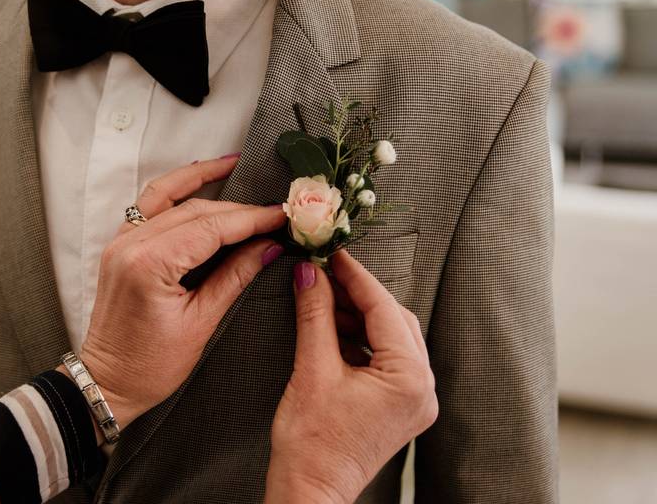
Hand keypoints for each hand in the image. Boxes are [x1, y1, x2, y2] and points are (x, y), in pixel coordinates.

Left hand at [76, 155, 286, 432]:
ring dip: (201, 180)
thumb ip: (234, 278)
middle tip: (273, 208)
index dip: (251, 219)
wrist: (106, 382)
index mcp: (150, 264)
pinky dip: (175, 191)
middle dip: (237, 207)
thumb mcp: (201, 324)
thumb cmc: (150, 366)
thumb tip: (268, 247)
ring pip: (167, 196)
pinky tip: (199, 182)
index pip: (211, 227)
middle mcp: (131, 244)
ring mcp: (121, 242)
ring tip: (234, 164)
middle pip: (194, 209)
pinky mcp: (120, 246)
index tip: (282, 215)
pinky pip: (149, 206)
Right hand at [264, 251, 437, 503]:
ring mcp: (415, 401)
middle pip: (394, 320)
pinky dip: (362, 340)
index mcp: (409, 379)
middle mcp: (423, 390)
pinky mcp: (401, 407)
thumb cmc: (312, 442)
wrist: (310, 491)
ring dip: (359, 317)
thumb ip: (315, 315)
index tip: (334, 253)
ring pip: (392, 338)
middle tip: (325, 273)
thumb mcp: (311, 369)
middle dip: (359, 295)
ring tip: (322, 300)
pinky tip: (332, 329)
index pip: (384, 309)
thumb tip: (311, 274)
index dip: (355, 277)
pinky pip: (388, 359)